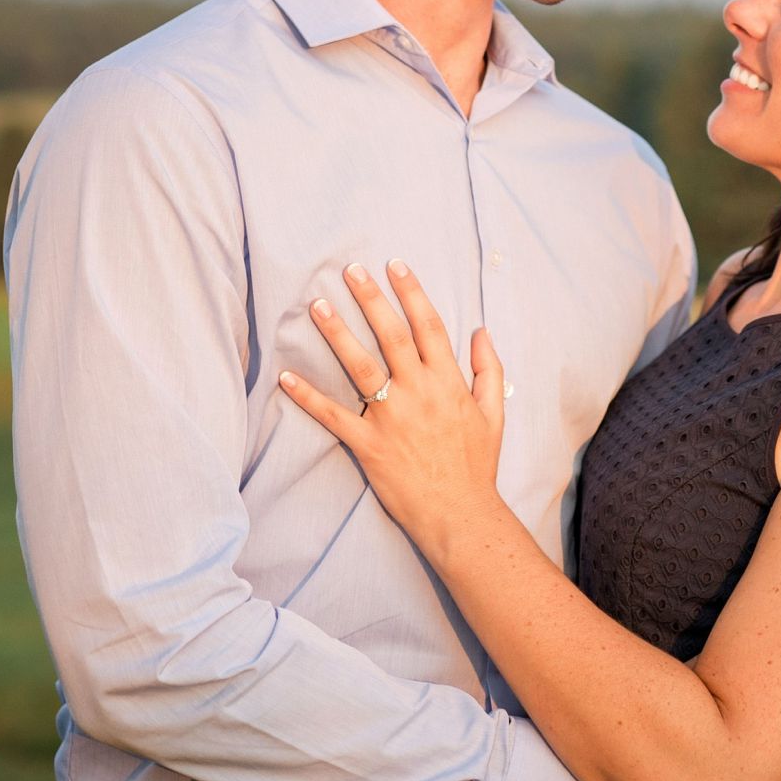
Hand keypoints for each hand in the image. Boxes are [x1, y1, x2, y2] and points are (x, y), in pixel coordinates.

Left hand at [277, 261, 507, 550]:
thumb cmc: (476, 466)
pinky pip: (334, 416)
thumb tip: (481, 332)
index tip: (395, 265)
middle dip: (372, 299)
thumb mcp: (494, 414)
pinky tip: (287, 376)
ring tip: (319, 305)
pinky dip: (309, 396)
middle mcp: (420, 393)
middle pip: (393, 335)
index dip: (412, 292)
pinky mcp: (369, 445)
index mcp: (448, 382)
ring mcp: (392, 418)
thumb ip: (489, 370)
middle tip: (351, 270)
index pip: (429, 326)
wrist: (461, 515)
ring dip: (338, 334)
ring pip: (362, 367)